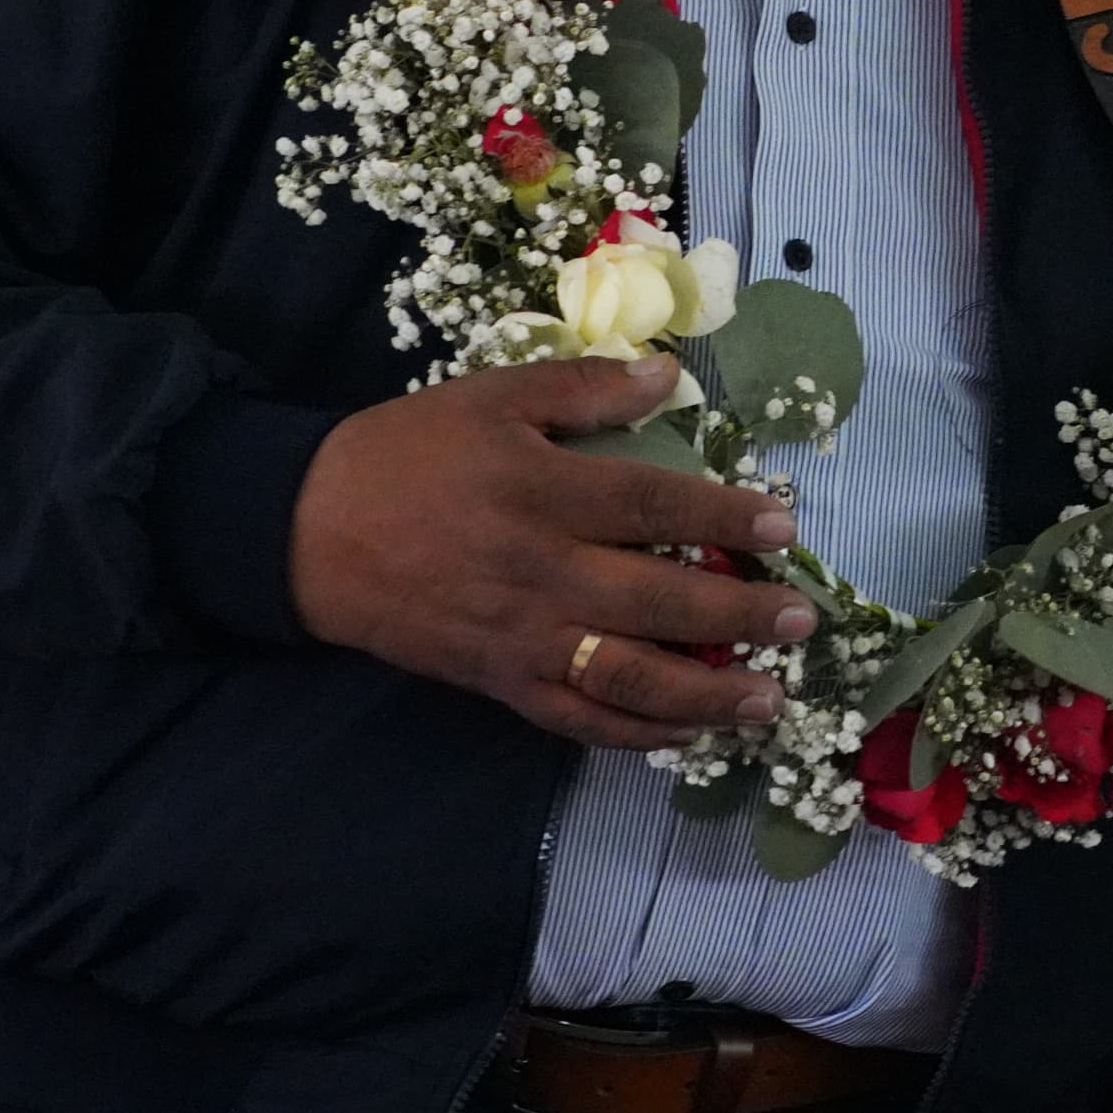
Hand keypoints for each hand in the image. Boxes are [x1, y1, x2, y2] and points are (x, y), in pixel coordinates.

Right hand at [289, 355, 812, 750]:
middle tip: (801, 621)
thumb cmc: (410, 453)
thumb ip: (585, 388)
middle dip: (739, 616)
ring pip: (628, 678)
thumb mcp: (494, 397)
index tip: (784, 528)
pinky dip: (636, 734)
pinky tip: (687, 735)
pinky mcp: (500, 682)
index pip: (653, 505)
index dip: (724, 517)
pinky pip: (578, 720)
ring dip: (706, 694)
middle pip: (657, 601)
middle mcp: (542, 573)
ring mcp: (522, 638)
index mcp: (543, 493)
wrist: (310, 532)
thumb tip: (670, 377)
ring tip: (767, 699)